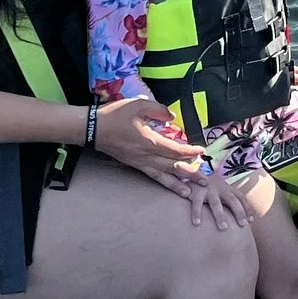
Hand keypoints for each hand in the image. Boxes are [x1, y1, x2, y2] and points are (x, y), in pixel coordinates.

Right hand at [90, 97, 205, 178]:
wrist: (92, 129)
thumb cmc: (114, 115)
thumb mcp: (138, 105)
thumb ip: (158, 110)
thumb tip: (172, 117)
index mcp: (149, 142)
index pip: (175, 150)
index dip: (190, 152)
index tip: (202, 151)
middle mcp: (146, 156)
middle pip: (172, 167)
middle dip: (190, 174)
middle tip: (205, 181)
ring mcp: (139, 162)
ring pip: (162, 176)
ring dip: (177, 184)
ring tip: (190, 193)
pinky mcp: (133, 164)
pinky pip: (151, 175)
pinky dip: (163, 182)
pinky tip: (169, 185)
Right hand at [181, 165, 253, 231]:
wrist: (189, 173)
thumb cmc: (209, 188)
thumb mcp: (221, 192)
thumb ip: (231, 202)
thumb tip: (247, 219)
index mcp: (227, 188)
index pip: (240, 198)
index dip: (247, 208)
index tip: (252, 220)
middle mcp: (220, 188)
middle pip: (232, 201)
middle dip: (239, 212)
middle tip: (243, 225)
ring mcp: (208, 189)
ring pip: (216, 203)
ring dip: (220, 215)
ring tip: (224, 228)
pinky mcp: (196, 191)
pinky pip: (196, 203)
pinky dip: (197, 213)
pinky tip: (197, 223)